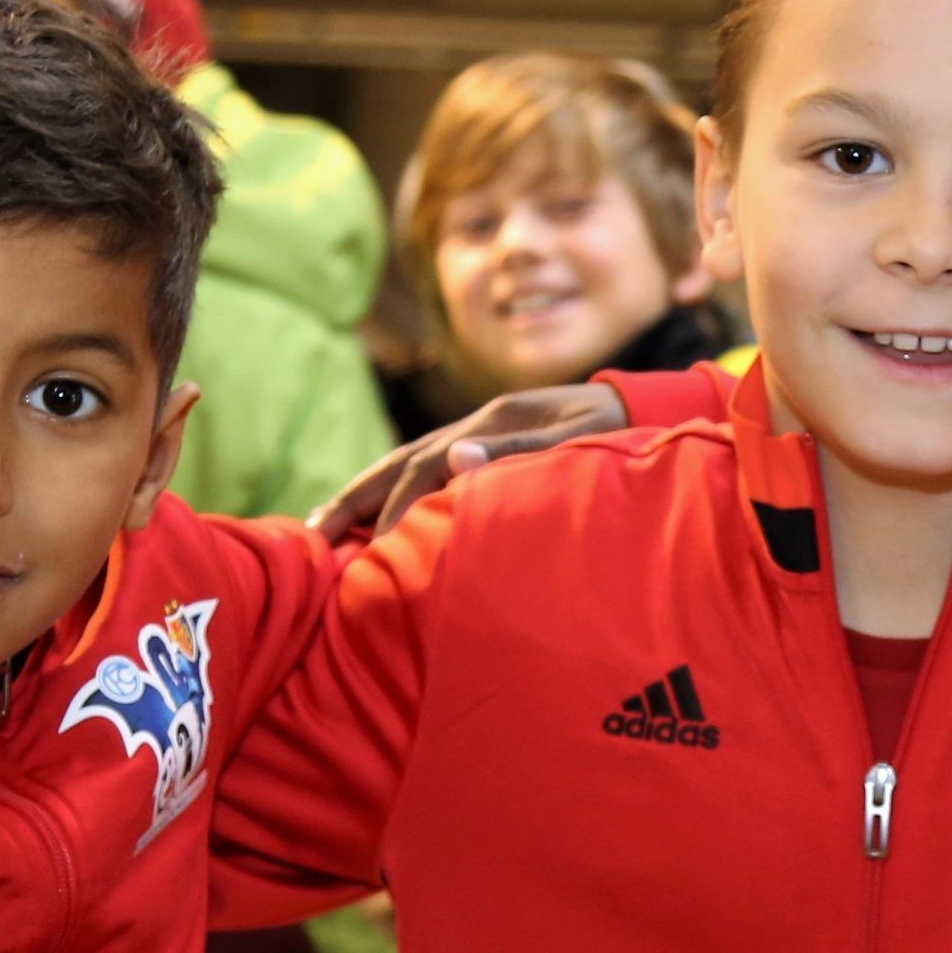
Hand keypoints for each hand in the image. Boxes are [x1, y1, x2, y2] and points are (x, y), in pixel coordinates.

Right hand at [315, 383, 631, 539]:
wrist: (637, 406)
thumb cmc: (614, 432)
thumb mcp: (577, 438)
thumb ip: (521, 450)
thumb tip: (457, 459)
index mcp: (491, 424)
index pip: (424, 466)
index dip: (395, 505)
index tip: (375, 546)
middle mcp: (474, 426)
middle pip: (398, 462)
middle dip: (354, 499)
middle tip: (314, 538)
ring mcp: (475, 434)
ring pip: (403, 464)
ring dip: (362, 495)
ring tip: (325, 530)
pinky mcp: (483, 446)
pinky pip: (423, 471)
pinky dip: (391, 493)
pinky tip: (374, 519)